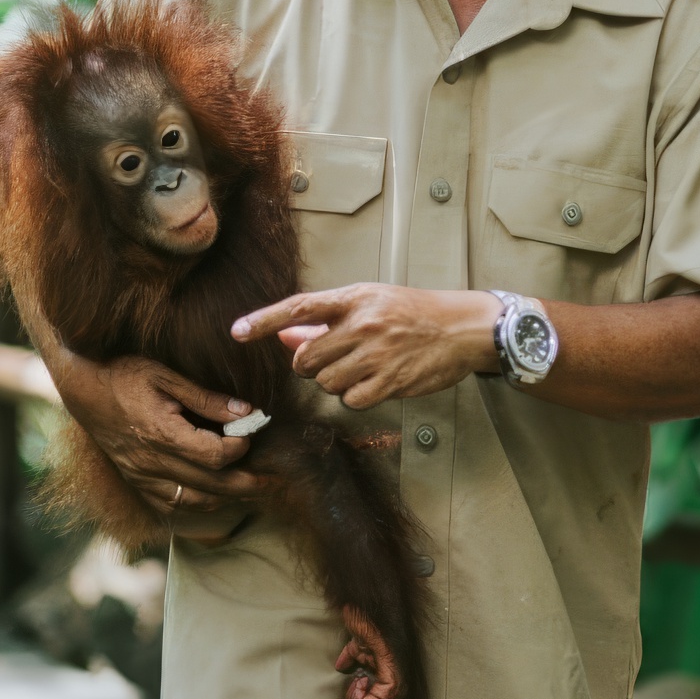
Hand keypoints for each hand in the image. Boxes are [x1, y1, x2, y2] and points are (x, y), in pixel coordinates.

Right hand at [47, 347, 264, 536]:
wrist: (81, 388)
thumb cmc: (124, 374)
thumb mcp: (166, 375)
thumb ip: (206, 398)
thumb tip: (246, 413)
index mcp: (161, 434)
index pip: (214, 455)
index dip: (240, 447)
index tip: (253, 432)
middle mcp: (150, 462)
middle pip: (210, 485)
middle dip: (247, 484)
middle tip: (274, 482)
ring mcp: (141, 475)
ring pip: (191, 501)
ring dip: (225, 499)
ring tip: (252, 490)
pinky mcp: (135, 480)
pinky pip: (169, 504)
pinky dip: (196, 504)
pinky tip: (215, 497)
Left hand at [234, 284, 497, 411]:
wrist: (462, 328)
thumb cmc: (414, 312)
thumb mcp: (370, 303)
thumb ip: (326, 321)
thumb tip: (284, 336)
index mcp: (355, 299)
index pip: (298, 307)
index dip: (263, 320)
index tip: (236, 331)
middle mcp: (363, 324)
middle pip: (306, 359)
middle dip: (311, 365)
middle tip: (336, 357)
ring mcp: (376, 355)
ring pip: (326, 382)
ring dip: (336, 381)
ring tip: (363, 367)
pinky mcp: (390, 381)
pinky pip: (351, 399)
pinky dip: (357, 396)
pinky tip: (376, 381)